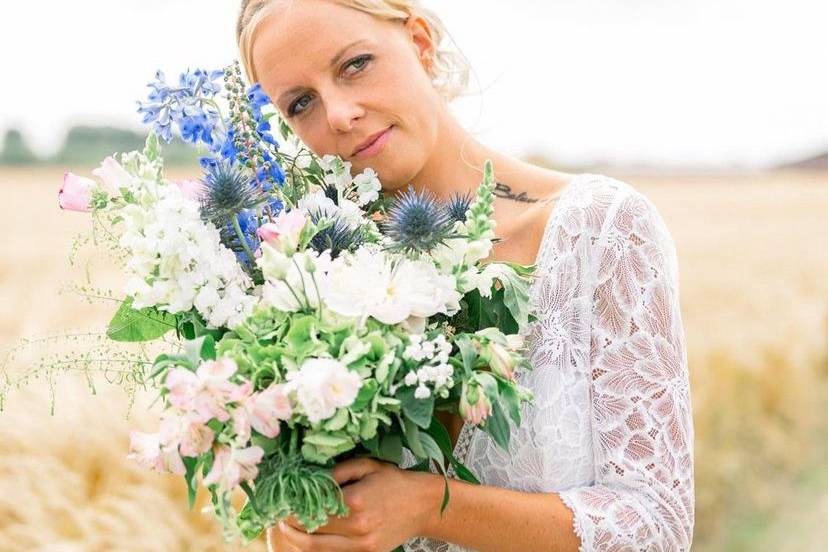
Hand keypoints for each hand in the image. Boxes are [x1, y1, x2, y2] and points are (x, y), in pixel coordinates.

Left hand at [267, 457, 435, 551]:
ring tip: (286, 530)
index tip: (280, 502)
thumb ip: (337, 472)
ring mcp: (362, 545)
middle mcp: (357, 527)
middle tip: (277, 516)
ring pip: (318, 549)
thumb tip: (309, 479)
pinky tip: (308, 538)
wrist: (422, 505)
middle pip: (311, 531)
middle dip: (290, 524)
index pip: (312, 508)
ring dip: (298, 541)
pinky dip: (318, 548)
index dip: (292, 507)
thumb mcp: (366, 466)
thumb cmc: (393, 480)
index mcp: (355, 501)